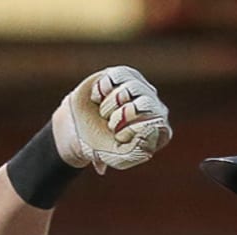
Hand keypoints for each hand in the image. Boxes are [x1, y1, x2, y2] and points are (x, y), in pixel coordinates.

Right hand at [51, 65, 171, 173]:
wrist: (78, 130)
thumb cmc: (103, 145)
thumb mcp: (119, 158)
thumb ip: (137, 152)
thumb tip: (152, 131)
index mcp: (158, 129)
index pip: (156, 124)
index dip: (132, 130)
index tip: (117, 137)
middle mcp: (153, 106)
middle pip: (146, 103)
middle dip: (121, 115)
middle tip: (110, 124)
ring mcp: (140, 88)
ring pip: (131, 88)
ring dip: (110, 104)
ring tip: (103, 113)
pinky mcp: (124, 74)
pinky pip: (117, 75)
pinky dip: (102, 88)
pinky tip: (98, 98)